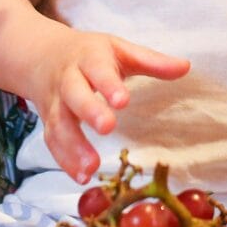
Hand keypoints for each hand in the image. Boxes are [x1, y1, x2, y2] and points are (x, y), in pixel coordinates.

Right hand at [38, 30, 189, 181]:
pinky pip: (52, 141)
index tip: (123, 100)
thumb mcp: (119, 49)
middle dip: (89, 111)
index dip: (109, 85)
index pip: (98, 70)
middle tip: (107, 127)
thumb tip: (185, 67)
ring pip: (59, 123)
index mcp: (89, 58)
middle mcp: (68, 80)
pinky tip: (81, 177)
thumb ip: (151, 61)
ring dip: (73, 147)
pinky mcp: (49, 121)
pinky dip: (64, 160)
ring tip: (92, 168)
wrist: (41, 55)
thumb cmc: (89, 54)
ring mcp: (55, 102)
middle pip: (74, 95)